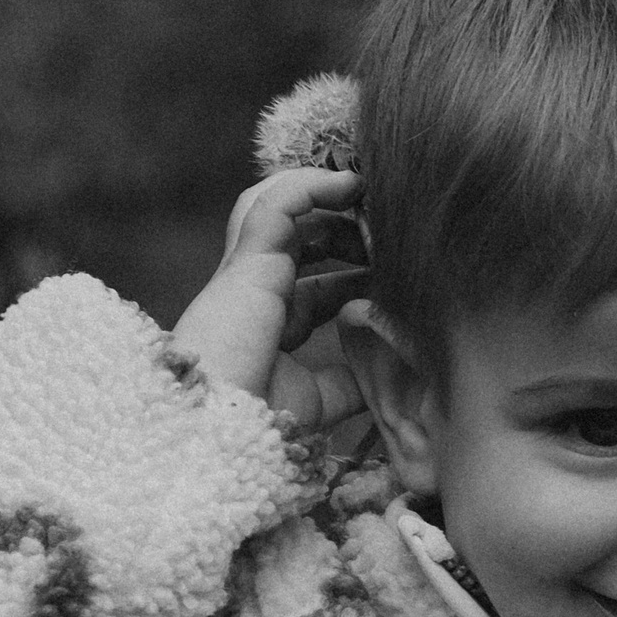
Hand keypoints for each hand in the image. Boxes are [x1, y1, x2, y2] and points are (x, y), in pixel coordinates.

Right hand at [172, 166, 370, 431]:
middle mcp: (256, 292)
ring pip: (276, 205)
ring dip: (323, 194)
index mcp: (271, 323)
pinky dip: (311, 185)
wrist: (223, 432)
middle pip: (298, 236)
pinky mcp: (247, 263)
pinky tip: (348, 184)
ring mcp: (249, 273)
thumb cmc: (260, 423)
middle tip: (387, 234)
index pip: (313, 281)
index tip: (393, 272)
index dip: (353, 271)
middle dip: (344, 228)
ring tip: (364, 189)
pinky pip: (276, 204)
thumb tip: (380, 369)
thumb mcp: (318, 402)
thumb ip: (346, 383)